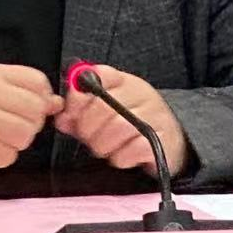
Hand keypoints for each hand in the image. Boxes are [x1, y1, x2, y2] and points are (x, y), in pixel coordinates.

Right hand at [0, 64, 63, 176]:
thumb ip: (20, 91)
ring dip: (16, 142)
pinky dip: (1, 157)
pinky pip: (9, 157)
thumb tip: (56, 103)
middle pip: (36, 111)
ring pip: (25, 135)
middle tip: (8, 125)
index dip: (41, 98)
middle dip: (30, 124)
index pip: (37, 81)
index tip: (29, 107)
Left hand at [54, 65, 187, 174]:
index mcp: (124, 81)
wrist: (171, 142)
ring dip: (103, 145)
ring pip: (117, 128)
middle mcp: (141, 93)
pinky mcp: (162, 140)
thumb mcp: (104, 113)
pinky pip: (132, 149)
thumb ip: (79, 113)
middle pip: (103, 107)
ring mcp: (155, 115)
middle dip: (87, 128)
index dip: (78, 96)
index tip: (70, 114)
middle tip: (87, 138)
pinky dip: (121, 157)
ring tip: (105, 148)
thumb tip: (61, 118)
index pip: (98, 75)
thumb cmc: (130, 125)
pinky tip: (123, 155)